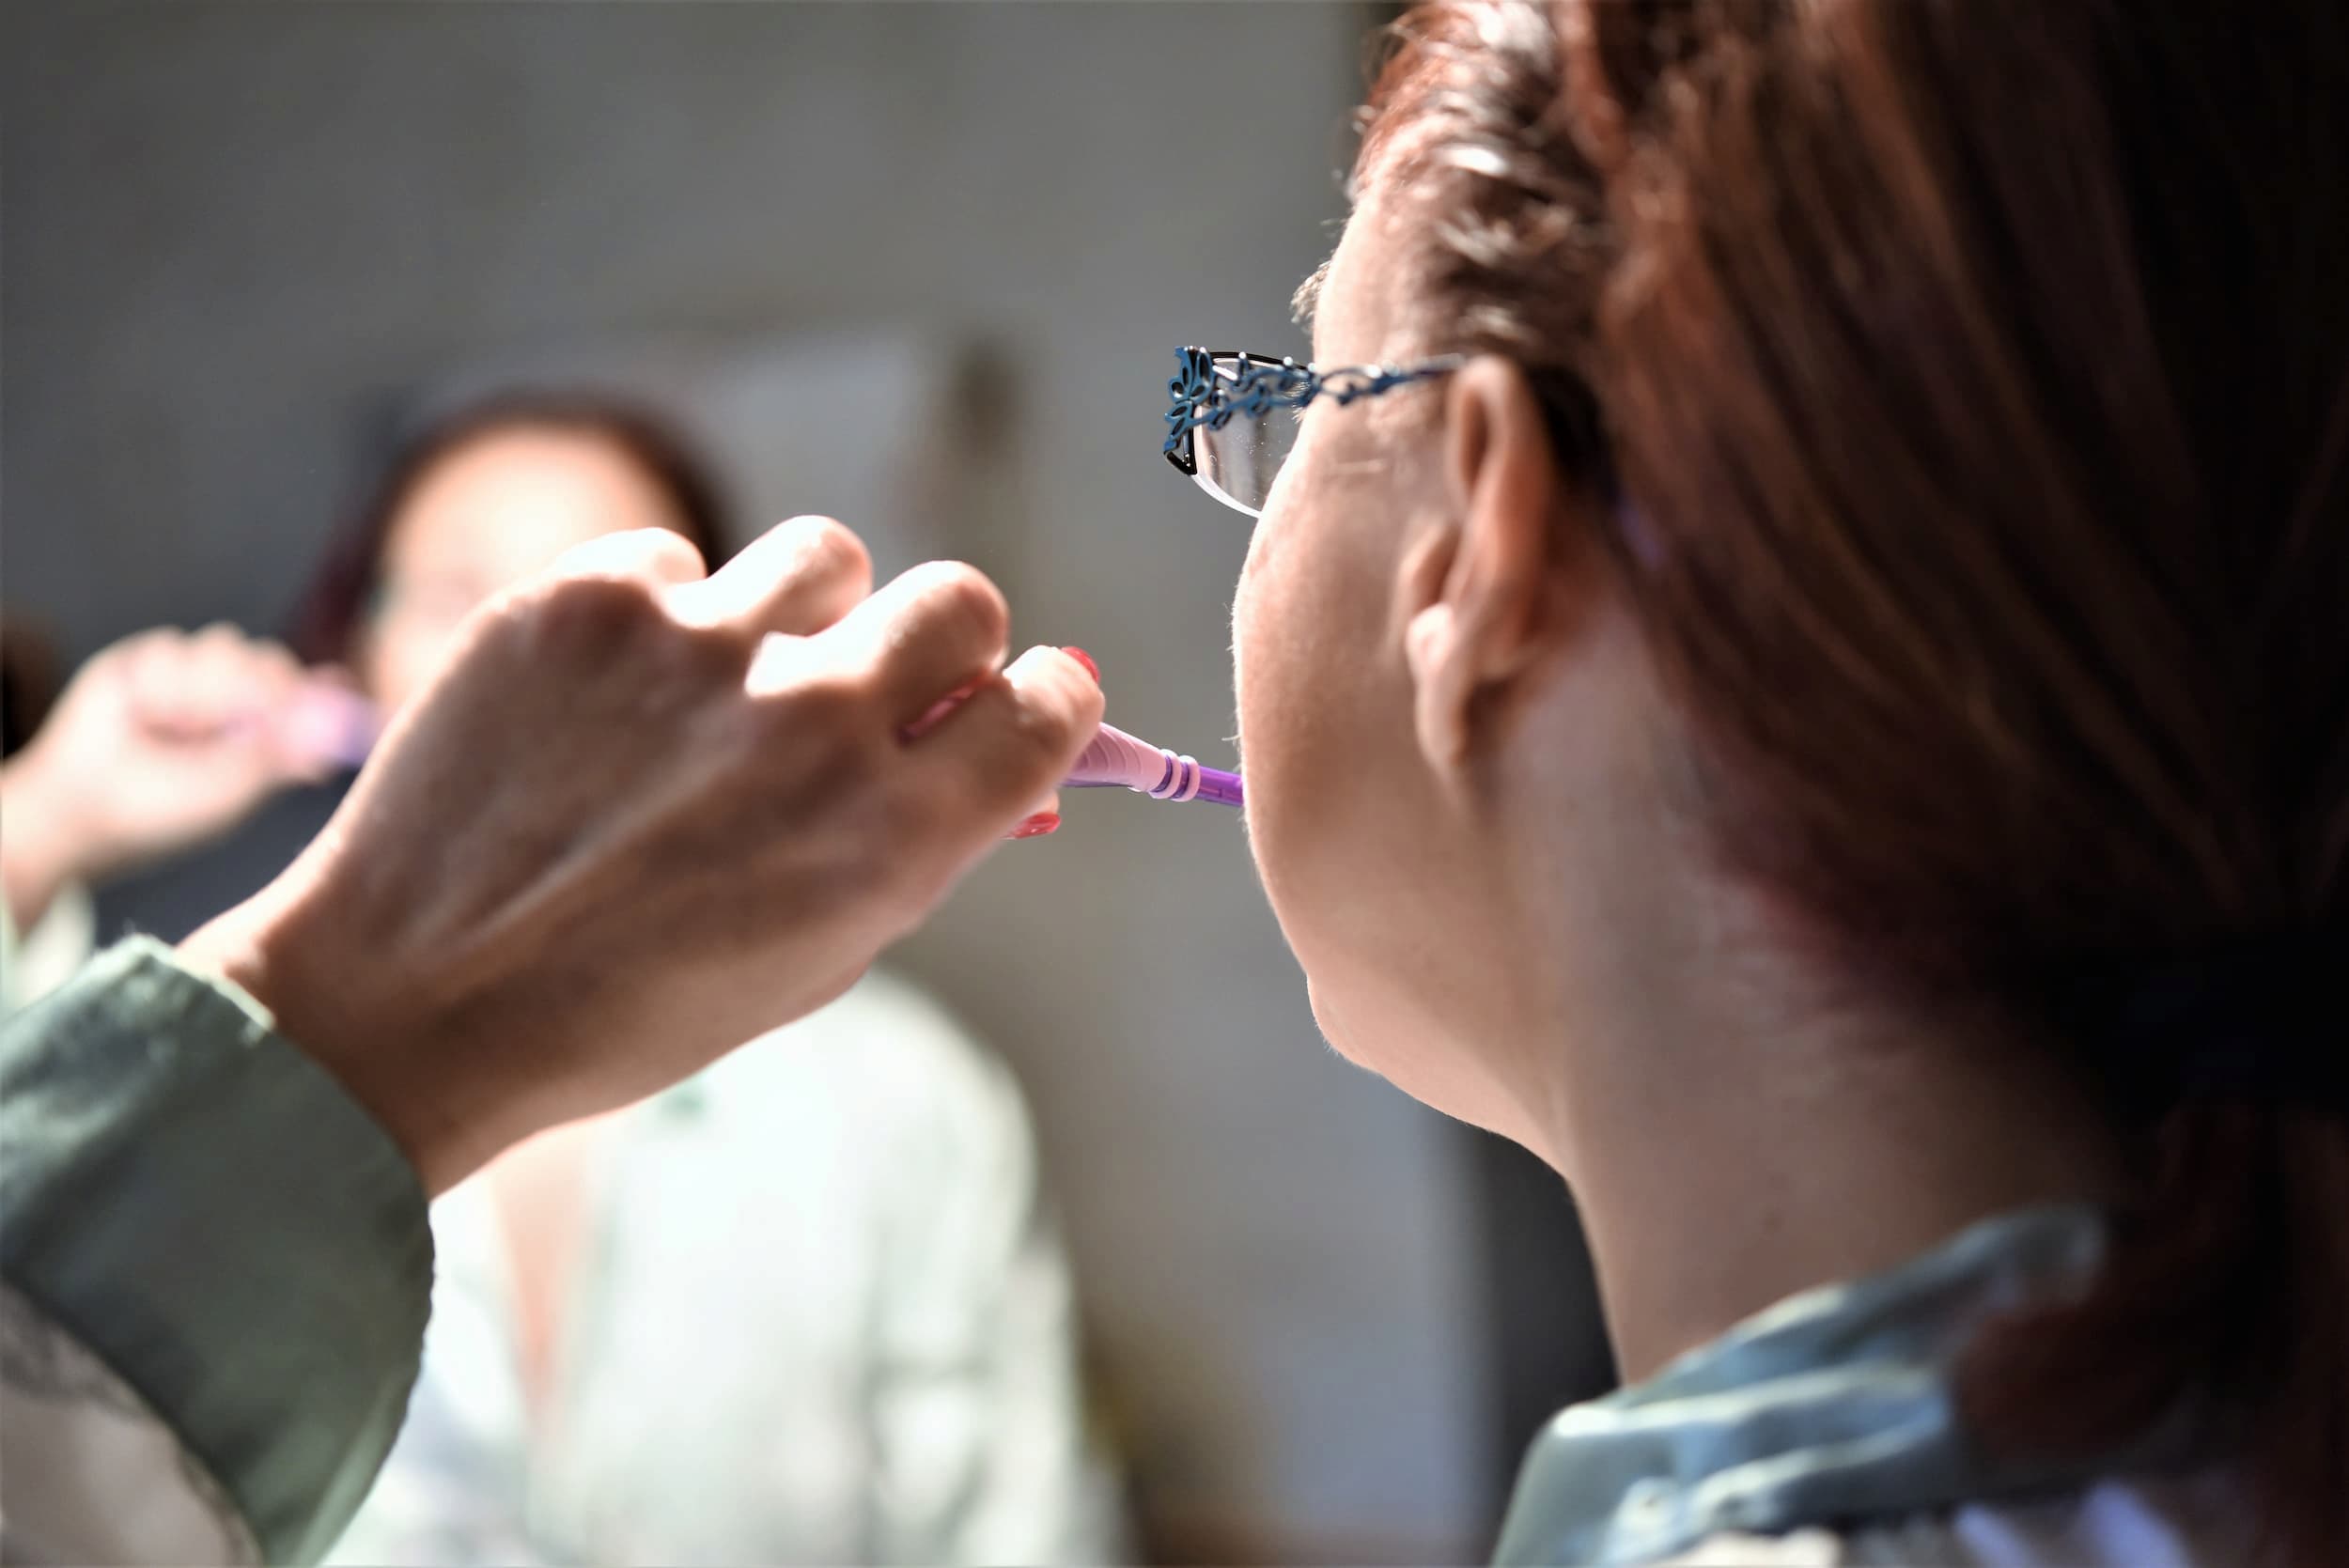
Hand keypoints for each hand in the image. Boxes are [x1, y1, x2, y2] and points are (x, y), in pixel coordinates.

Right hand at [0, 625, 354, 930]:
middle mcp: (231, 700)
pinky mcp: (147, 662)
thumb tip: (334, 744)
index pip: (301, 692)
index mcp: (260, 732)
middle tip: (242, 720)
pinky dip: (165, 689)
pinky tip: (146, 720)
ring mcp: (190, 677)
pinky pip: (173, 648)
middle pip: (269, 659)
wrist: (86, 811)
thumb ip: (280, 761)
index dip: (316, 689)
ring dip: (207, 693)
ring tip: (180, 734)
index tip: (332, 688)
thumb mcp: (232, 793)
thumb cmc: (164, 814)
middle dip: (263, 686)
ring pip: (226, 647)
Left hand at [181, 518, 1101, 1192]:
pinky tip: (607, 698)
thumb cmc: (628, 1010)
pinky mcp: (586, 599)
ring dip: (800, 614)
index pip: (1046, 707)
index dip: (1047, 700)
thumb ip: (910, 844)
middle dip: (939, 643)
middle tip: (877, 683)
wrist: (411, 1000)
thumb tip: (980, 740)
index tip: (1022, 700)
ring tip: (725, 685)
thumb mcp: (815, 960)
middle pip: (960, 602)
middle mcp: (813, 726)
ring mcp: (699, 648)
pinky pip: (677, 564)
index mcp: (888, 839)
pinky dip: (660, 620)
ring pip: (826, 555)